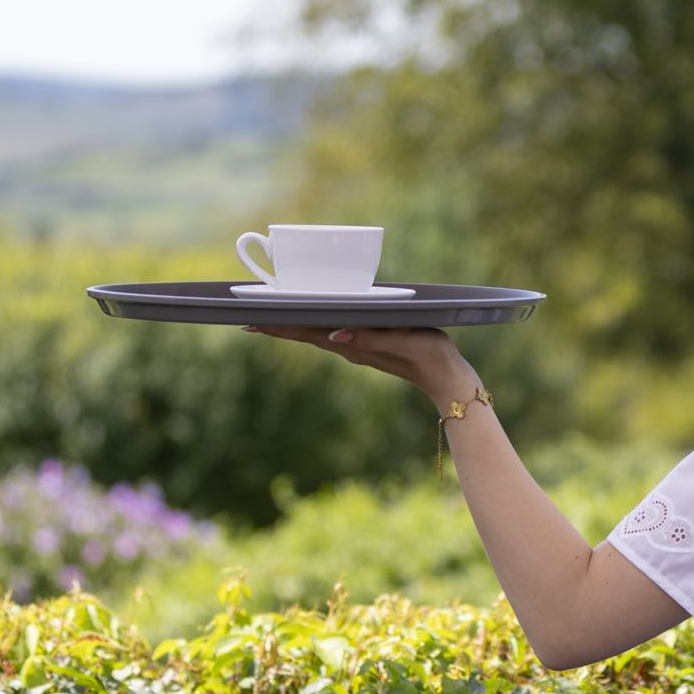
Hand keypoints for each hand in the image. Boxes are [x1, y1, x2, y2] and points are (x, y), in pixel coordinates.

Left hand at [243, 322, 477, 405]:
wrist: (446, 376)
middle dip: (276, 325)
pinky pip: (331, 333)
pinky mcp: (367, 344)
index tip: (249, 321)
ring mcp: (357, 347)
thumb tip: (334, 334)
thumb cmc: (427, 354)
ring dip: (292, 325)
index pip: (306, 332)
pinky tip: (309, 320)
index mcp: (352, 343)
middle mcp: (349, 346)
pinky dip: (312, 326)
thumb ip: (369, 337)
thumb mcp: (400, 340)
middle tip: (246, 317)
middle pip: (304, 333)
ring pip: (315, 333)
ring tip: (269, 317)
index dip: (278, 326)